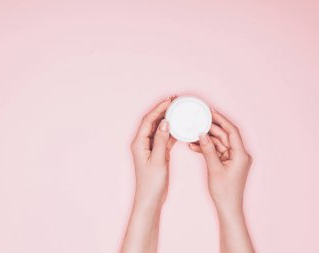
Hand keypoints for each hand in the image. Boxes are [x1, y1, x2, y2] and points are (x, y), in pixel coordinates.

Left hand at [130, 96, 176, 210]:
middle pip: (153, 122)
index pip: (149, 120)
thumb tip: (165, 122)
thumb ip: (161, 140)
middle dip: (163, 110)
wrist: (150, 198)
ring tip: (178, 110)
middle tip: (175, 101)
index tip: (169, 101)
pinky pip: (164, 138)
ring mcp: (150, 148)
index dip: (158, 109)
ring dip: (168, 119)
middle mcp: (143, 143)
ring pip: (159, 129)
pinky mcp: (157, 153)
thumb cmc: (151, 183)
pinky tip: (179, 127)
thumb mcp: (158, 160)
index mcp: (139, 143)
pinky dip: (171, 132)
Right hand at [189, 109, 252, 213]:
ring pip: (219, 143)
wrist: (228, 208)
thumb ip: (208, 149)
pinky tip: (195, 146)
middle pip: (225, 135)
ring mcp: (234, 158)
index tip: (211, 112)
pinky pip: (217, 151)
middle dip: (211, 128)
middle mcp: (239, 154)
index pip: (232, 131)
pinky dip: (207, 148)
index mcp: (241, 154)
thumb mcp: (214, 168)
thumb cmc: (224, 192)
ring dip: (206, 139)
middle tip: (198, 121)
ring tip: (192, 135)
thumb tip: (202, 134)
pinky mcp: (228, 163)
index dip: (221, 120)